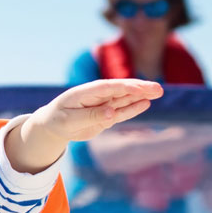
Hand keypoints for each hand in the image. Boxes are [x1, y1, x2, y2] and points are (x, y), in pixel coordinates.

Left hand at [6, 79, 162, 172]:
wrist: (53, 125)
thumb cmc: (58, 120)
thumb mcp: (70, 121)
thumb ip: (90, 116)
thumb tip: (112, 114)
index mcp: (85, 92)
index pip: (108, 87)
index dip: (125, 87)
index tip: (140, 88)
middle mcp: (97, 96)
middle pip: (121, 90)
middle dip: (139, 88)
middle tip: (158, 88)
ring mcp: (103, 105)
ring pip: (125, 99)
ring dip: (141, 95)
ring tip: (158, 91)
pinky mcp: (106, 115)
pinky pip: (122, 111)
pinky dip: (133, 108)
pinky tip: (146, 103)